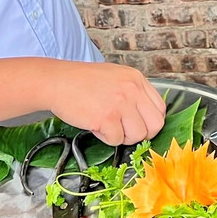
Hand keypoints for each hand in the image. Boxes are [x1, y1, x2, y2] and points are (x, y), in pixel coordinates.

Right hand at [47, 62, 166, 145]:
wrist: (56, 82)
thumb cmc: (82, 81)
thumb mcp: (116, 77)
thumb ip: (133, 93)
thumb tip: (145, 117)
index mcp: (137, 79)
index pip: (160, 109)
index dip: (151, 122)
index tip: (139, 125)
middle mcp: (132, 90)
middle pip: (155, 125)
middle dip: (141, 134)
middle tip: (125, 132)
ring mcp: (120, 104)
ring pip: (137, 136)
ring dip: (122, 137)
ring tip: (107, 126)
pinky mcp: (106, 118)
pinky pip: (116, 140)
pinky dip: (105, 138)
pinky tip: (95, 126)